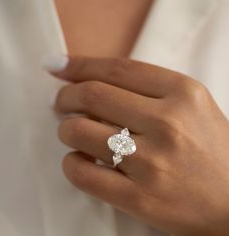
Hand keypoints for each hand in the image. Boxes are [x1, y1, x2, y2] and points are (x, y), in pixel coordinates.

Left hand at [51, 56, 228, 234]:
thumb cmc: (209, 148)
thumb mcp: (189, 104)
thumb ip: (145, 88)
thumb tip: (91, 79)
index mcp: (182, 93)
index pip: (116, 69)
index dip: (79, 65)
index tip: (57, 66)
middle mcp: (168, 124)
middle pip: (92, 95)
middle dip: (65, 96)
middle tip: (60, 102)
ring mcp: (153, 163)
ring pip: (80, 132)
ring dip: (66, 129)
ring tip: (72, 132)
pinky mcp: (140, 199)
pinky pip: (83, 174)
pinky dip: (71, 163)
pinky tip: (80, 160)